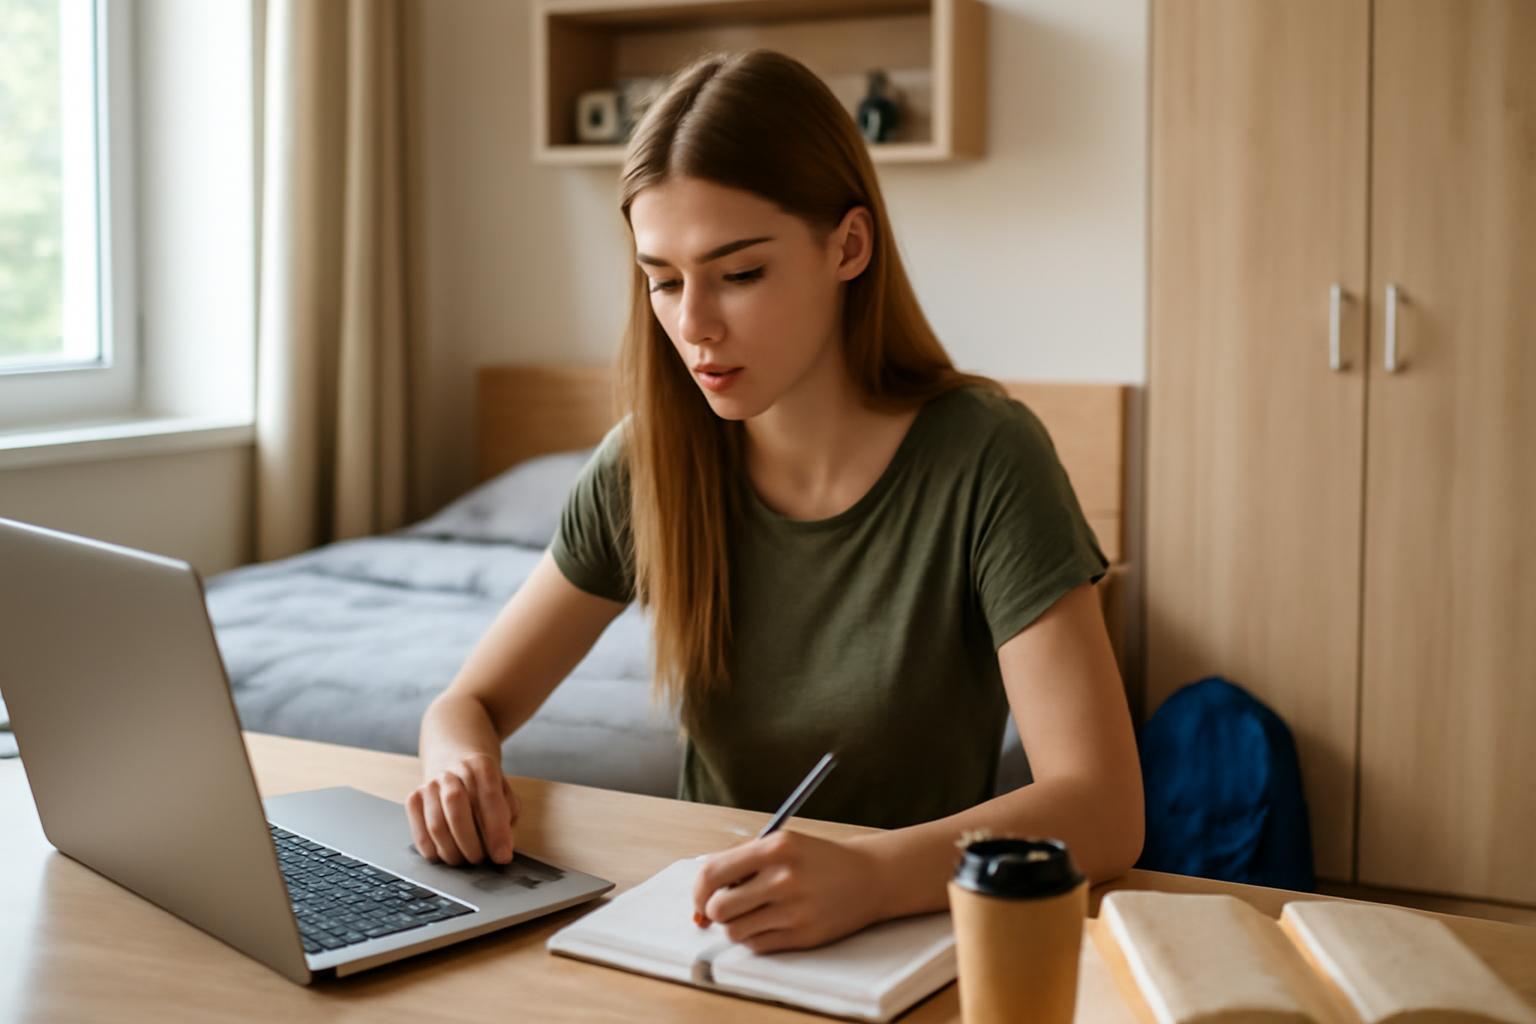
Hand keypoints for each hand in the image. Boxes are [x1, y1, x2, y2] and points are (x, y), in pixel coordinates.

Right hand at [406, 751, 519, 865]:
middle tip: (480, 860)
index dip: (497, 831)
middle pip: (456, 809)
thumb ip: (507, 814)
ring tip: (465, 860)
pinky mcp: (414, 799)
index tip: (502, 856)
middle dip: (470, 843)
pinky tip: (445, 855)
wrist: (455, 763)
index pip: (489, 798)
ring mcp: (430, 785)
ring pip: (436, 825)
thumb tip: (501, 846)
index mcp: (481, 766)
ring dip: (452, 851)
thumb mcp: (504, 791)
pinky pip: (420, 833)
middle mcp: (452, 773)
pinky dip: (433, 851)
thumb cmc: (483, 786)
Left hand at [691, 831, 884, 953]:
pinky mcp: (804, 935)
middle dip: (715, 911)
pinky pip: (757, 945)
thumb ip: (741, 861)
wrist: (869, 877)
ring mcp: (795, 909)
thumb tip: (701, 896)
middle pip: (719, 908)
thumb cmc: (816, 860)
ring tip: (754, 914)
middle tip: (729, 907)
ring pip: (735, 931)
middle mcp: (784, 878)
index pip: (712, 872)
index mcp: (775, 847)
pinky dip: (755, 938)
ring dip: (736, 926)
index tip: (701, 898)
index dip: (698, 890)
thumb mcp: (781, 844)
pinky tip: (772, 923)